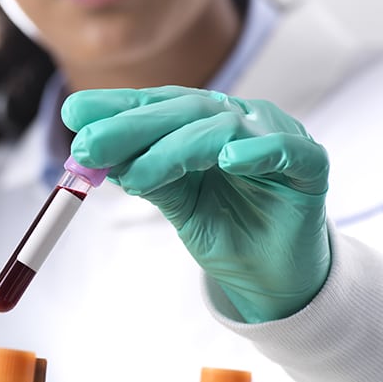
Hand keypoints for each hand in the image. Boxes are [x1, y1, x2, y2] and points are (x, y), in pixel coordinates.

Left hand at [62, 86, 330, 322]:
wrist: (273, 277)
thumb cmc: (226, 230)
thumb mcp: (174, 202)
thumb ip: (145, 174)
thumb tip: (92, 156)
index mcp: (204, 123)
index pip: (157, 105)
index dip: (116, 107)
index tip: (72, 113)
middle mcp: (238, 120)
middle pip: (184, 110)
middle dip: (131, 127)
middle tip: (89, 146)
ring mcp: (275, 138)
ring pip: (222, 128)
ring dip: (175, 149)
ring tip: (137, 177)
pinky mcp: (310, 165)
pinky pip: (285, 150)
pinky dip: (257, 150)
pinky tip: (227, 159)